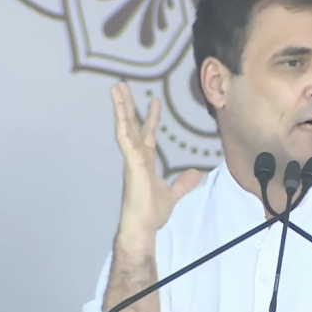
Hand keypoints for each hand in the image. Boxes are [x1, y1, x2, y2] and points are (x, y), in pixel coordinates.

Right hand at [111, 82, 202, 232]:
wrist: (142, 226)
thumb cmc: (151, 213)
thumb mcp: (172, 194)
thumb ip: (182, 183)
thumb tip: (195, 174)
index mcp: (144, 162)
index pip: (147, 134)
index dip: (151, 117)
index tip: (155, 101)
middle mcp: (136, 157)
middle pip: (132, 125)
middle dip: (128, 105)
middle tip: (123, 85)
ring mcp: (131, 159)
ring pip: (125, 127)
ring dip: (121, 107)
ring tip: (117, 88)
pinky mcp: (131, 163)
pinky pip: (125, 140)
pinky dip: (122, 124)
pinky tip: (120, 110)